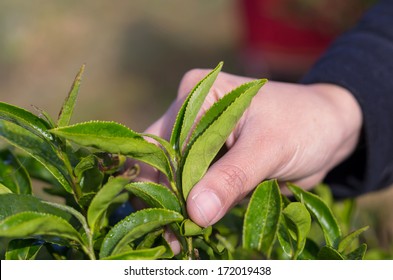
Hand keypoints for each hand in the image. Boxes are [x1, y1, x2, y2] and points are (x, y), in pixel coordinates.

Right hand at [143, 69, 361, 227]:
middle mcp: (191, 112)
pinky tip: (192, 227)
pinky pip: (194, 184)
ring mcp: (199, 137)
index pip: (169, 143)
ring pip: (175, 175)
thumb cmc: (304, 125)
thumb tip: (195, 212)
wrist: (329, 130)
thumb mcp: (269, 148)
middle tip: (171, 235)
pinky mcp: (211, 158)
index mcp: (199, 94)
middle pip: (164, 159)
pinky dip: (194, 205)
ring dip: (177, 205)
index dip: (166, 181)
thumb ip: (232, 178)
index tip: (172, 218)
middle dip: (166, 196)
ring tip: (178, 237)